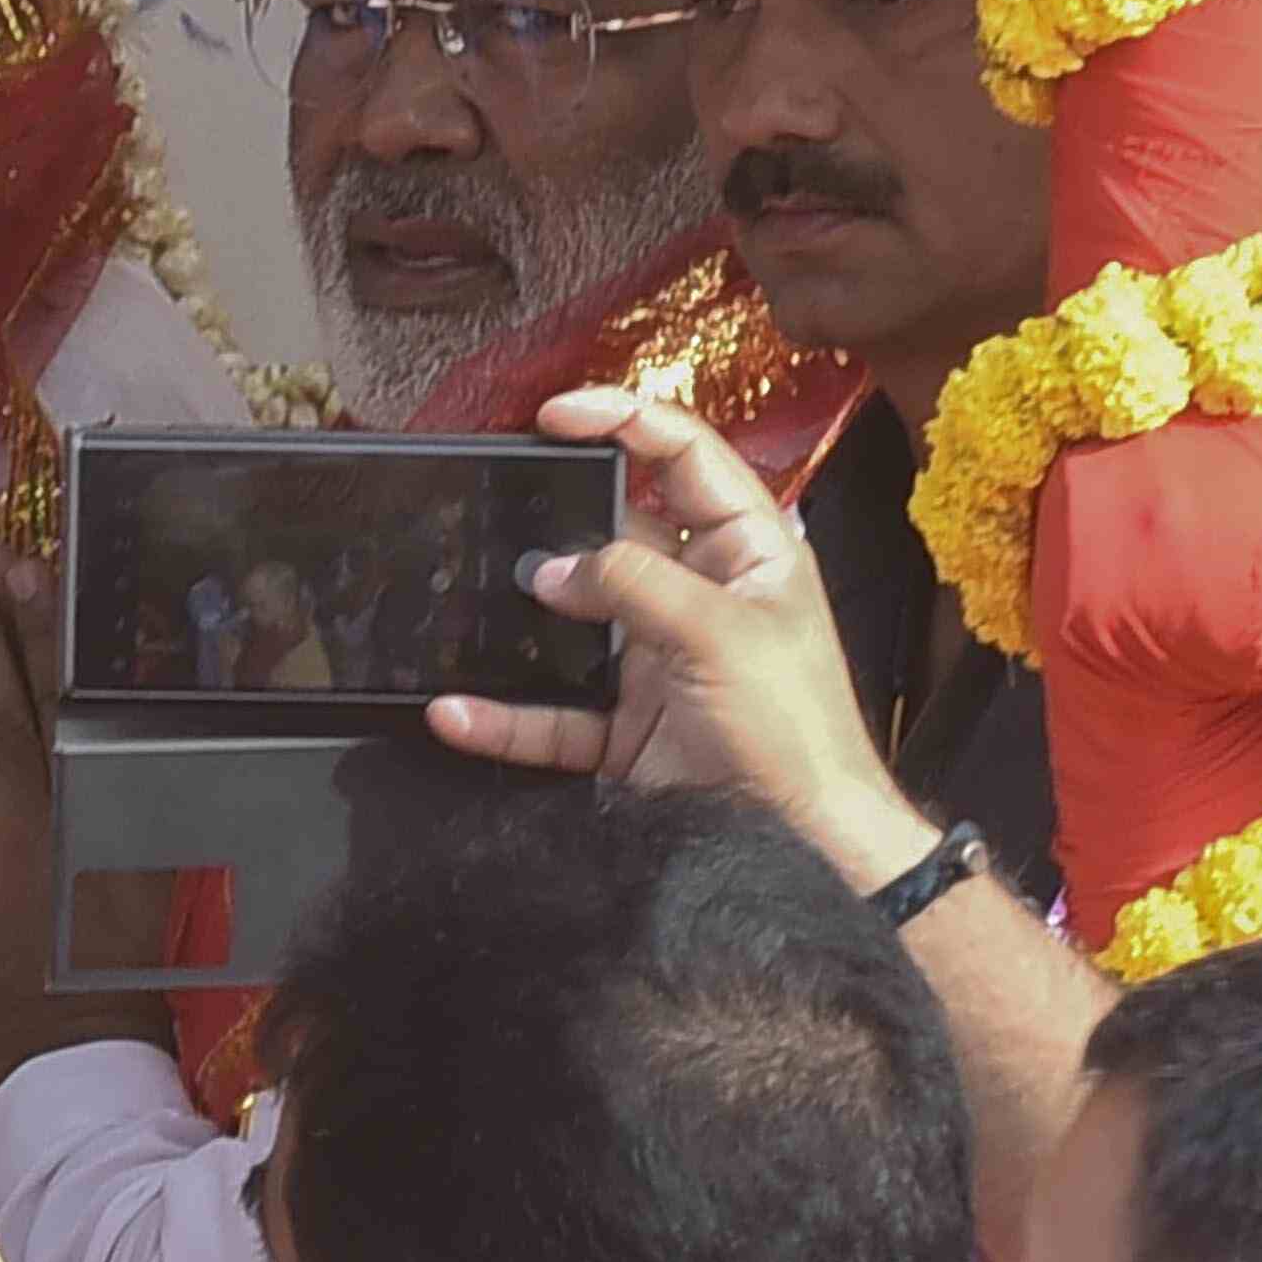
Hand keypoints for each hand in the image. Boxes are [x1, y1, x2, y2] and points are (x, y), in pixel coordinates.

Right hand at [428, 389, 931, 892]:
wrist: (802, 845)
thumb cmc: (797, 733)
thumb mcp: (721, 633)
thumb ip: (633, 585)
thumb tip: (552, 568)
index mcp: (746, 552)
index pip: (684, 457)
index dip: (624, 421)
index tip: (556, 416)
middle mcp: (698, 597)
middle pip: (613, 533)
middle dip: (555, 522)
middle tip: (500, 504)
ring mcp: (656, 661)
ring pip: (569, 624)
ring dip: (517, 622)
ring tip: (465, 605)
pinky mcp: (623, 727)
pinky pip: (548, 712)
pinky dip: (502, 716)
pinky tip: (460, 711)